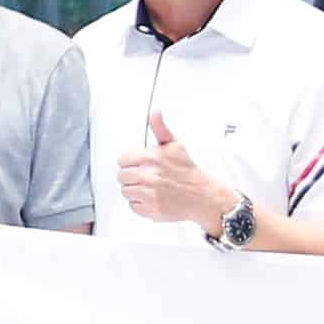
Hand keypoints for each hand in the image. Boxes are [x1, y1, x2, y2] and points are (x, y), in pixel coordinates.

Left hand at [113, 114, 231, 229]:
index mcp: (152, 158)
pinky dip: (140, 203)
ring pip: (126, 191)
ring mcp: (149, 194)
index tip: (137, 163)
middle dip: (131, 175)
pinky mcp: (151, 209)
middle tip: (144, 176)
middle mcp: (149, 176)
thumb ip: (160, 129)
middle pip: (122, 176)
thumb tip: (155, 114)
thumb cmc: (187, 171)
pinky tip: (151, 197)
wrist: (202, 195)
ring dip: (134, 189)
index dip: (130, 161)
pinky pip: (133, 206)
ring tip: (149, 187)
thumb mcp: (175, 145)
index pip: (123, 160)